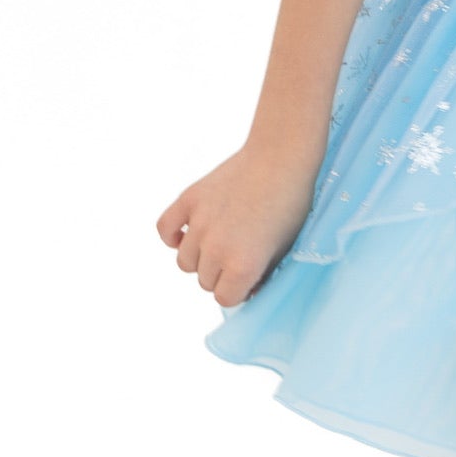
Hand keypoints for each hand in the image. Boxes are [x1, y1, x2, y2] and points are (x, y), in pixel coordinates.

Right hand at [156, 144, 321, 308]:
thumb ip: (260, 273)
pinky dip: (172, 236)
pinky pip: (165, 229)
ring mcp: (199, 223)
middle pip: (205, 281)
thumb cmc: (291, 202)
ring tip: (219, 240)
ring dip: (200, 257)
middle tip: (238, 252)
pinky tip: (186, 234)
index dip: (238, 290)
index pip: (224, 299)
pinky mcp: (189, 200)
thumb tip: (244, 289)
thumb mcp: (284, 246)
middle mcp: (216, 248)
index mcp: (243, 265)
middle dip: (221, 274)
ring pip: (185, 262)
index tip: (248, 276)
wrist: (280, 157)